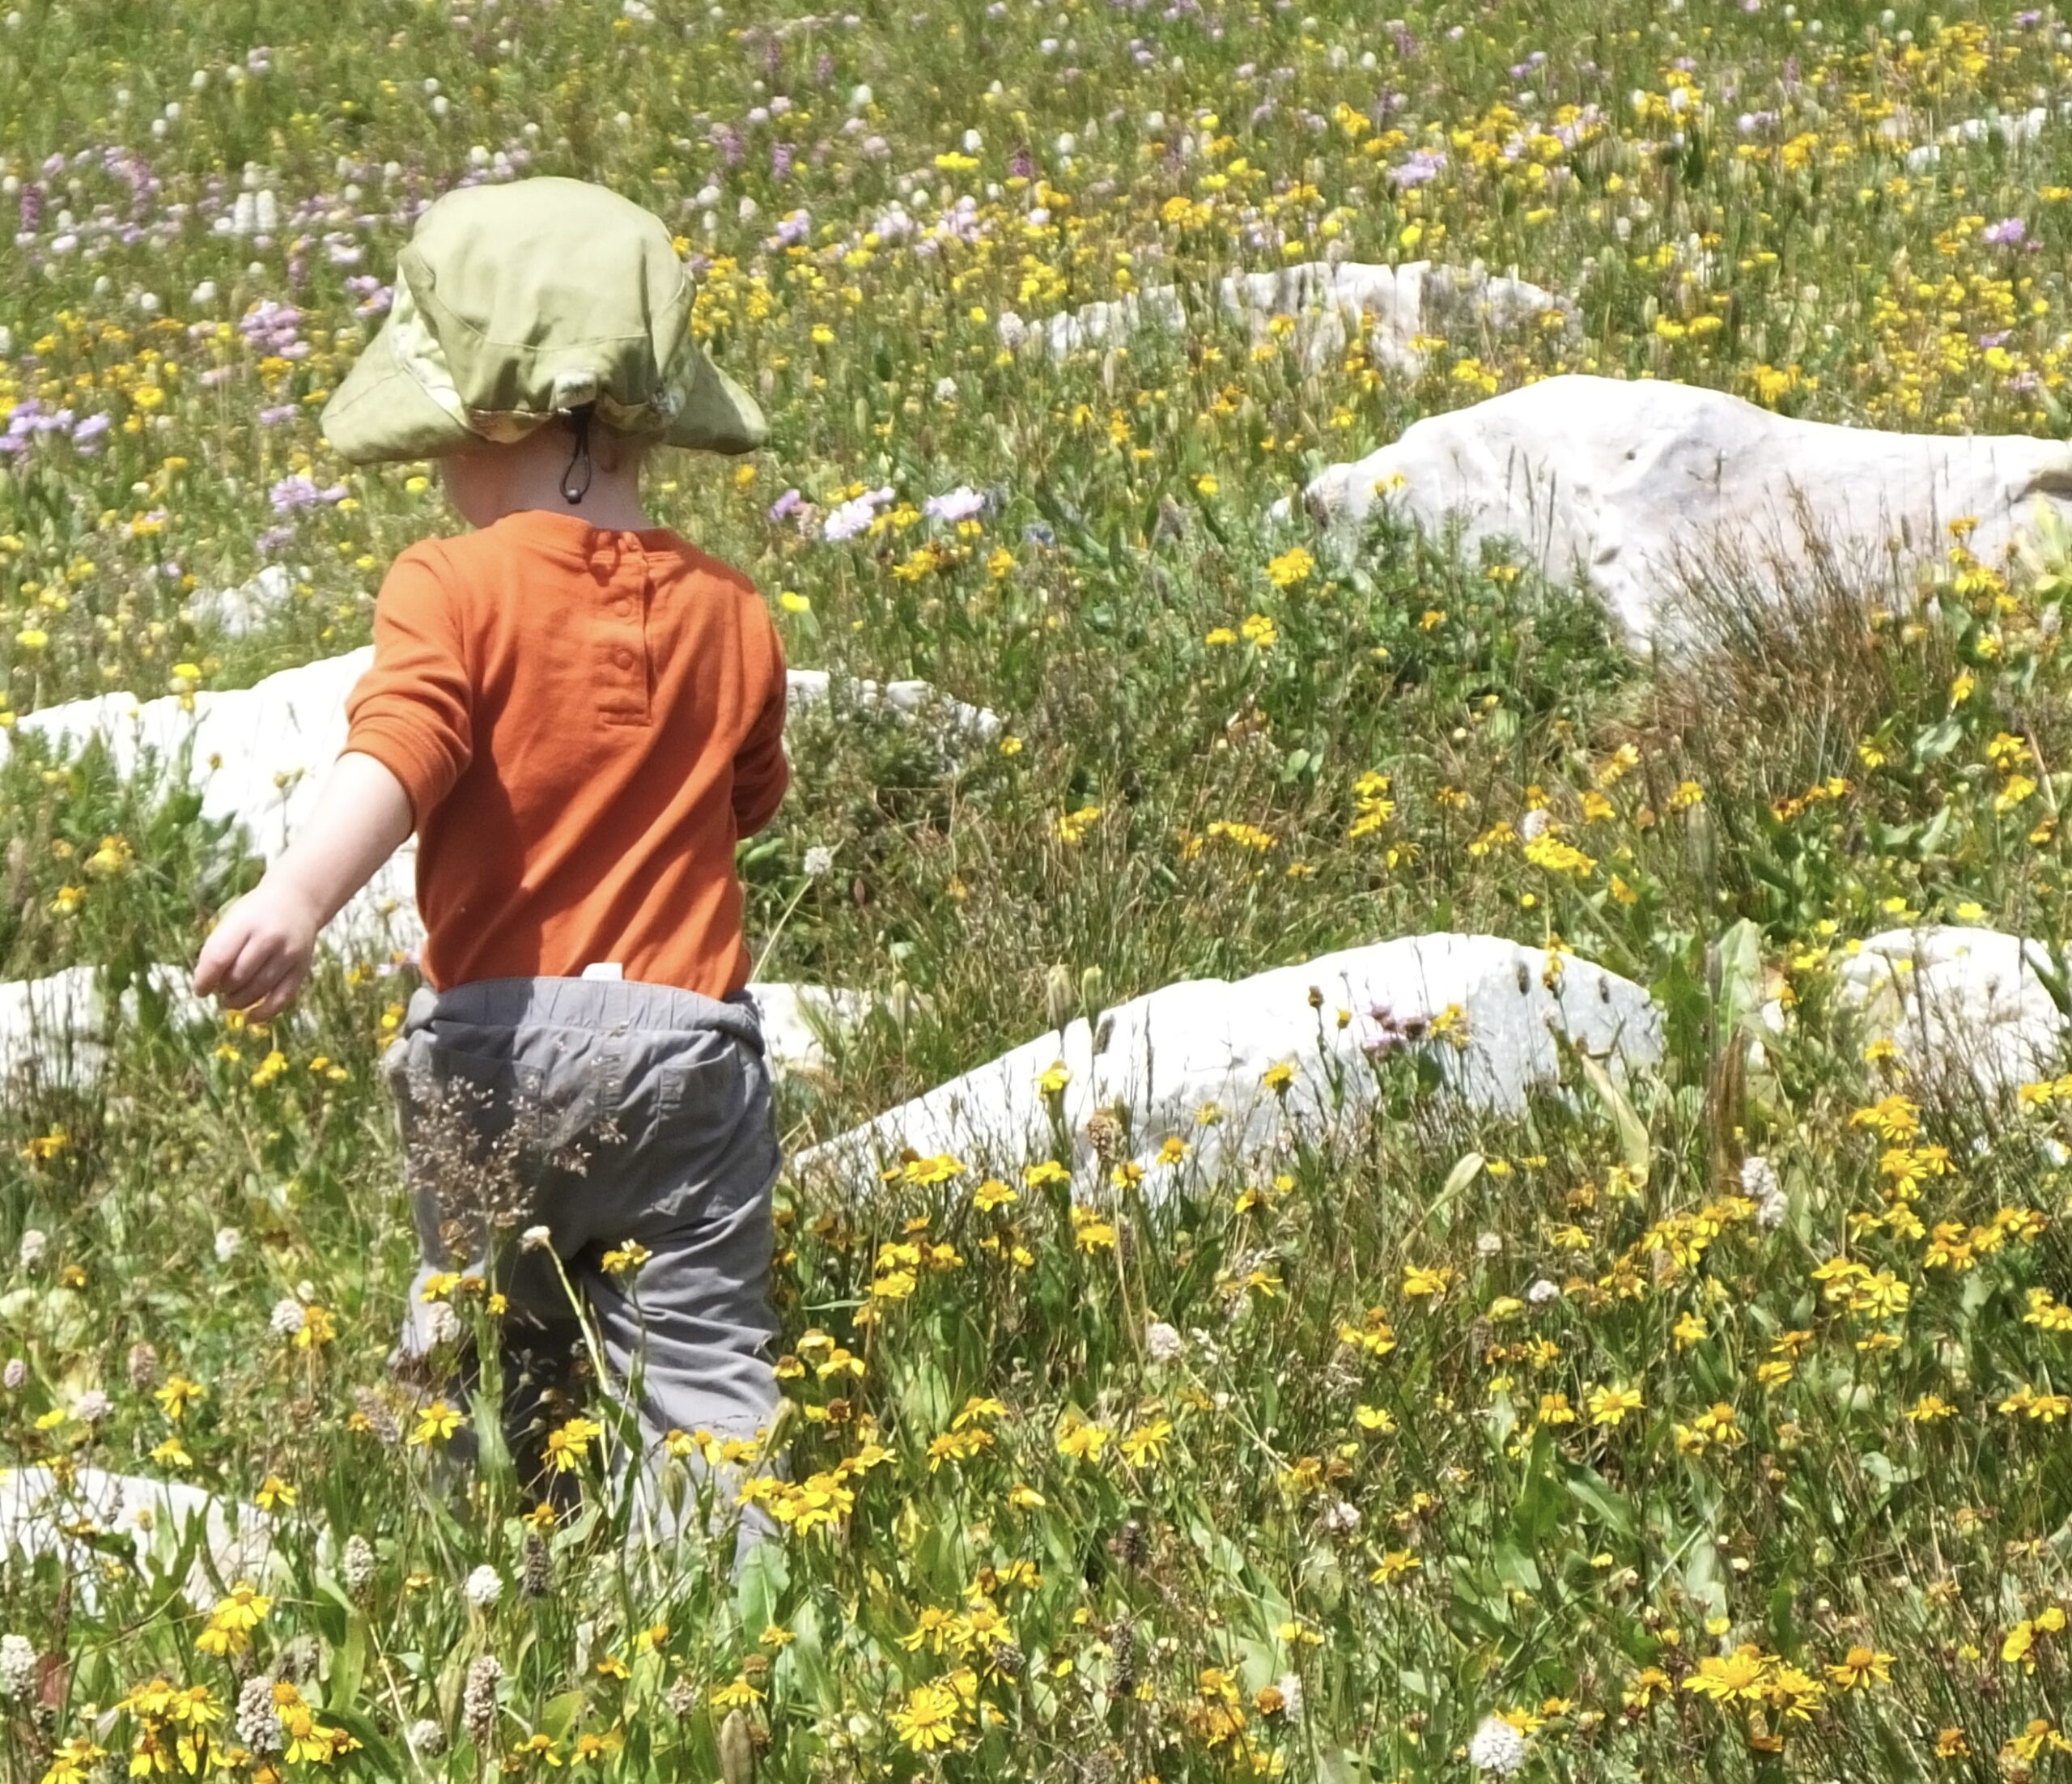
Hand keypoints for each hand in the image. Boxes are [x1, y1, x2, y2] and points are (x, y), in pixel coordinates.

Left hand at [192, 876, 324, 1020]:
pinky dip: (264, 1013)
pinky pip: (282, 999)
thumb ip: (219, 949)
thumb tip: (207, 986)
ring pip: (258, 990)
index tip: (200, 989)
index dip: (205, 979)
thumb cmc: (256, 914)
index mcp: (246, 924)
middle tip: (220, 989)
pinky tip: (250, 1017)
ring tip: (231, 1000)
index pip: (219, 958)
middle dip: (223, 989)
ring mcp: (289, 955)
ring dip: (239, 1001)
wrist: (298, 902)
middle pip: (238, 976)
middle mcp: (270, 939)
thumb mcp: (233, 921)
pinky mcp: (301, 969)